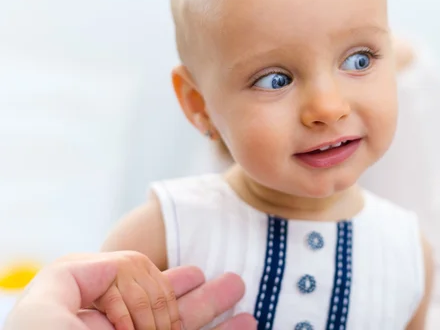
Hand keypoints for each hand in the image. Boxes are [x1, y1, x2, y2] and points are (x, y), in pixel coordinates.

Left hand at [4, 252, 255, 329]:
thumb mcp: (43, 310)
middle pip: (171, 310)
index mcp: (93, 323)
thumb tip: (114, 264)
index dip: (166, 281)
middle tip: (234, 282)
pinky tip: (249, 324)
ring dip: (220, 314)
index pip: (136, 293)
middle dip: (204, 295)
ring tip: (244, 299)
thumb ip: (76, 276)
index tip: (192, 275)